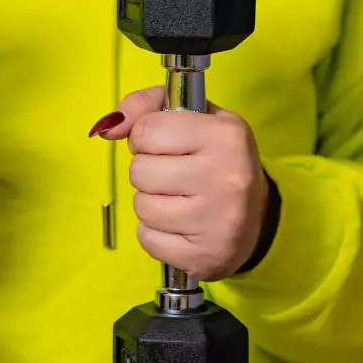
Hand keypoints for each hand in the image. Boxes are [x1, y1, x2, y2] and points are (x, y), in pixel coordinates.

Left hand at [90, 87, 267, 280]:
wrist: (257, 217)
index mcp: (226, 136)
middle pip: (140, 171)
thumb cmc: (215, 158)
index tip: (164, 145)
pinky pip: (148, 239)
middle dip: (147, 171)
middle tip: (173, 175)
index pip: (148, 131)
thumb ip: (145, 107)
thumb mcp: (194, 117)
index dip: (145, 138)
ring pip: (142, 206)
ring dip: (150, 203)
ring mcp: (218, 220)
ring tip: (177, 200)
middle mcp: (227, 177)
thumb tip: (106, 127)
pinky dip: (154, 233)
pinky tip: (179, 226)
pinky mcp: (207, 255)